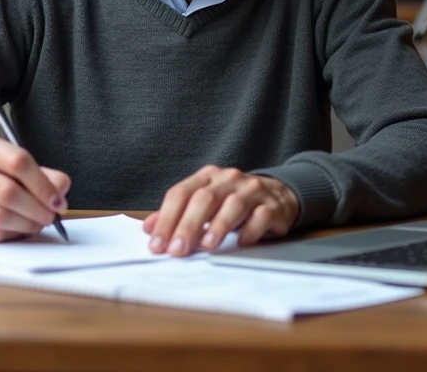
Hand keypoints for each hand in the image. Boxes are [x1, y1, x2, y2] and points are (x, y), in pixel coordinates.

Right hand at [0, 134, 70, 241]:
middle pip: (9, 193)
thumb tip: (60, 189)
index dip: (43, 186)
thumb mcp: (13, 163)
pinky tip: (16, 230)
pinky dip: (10, 236)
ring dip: (25, 226)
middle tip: (49, 217)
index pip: (18, 163)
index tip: (57, 202)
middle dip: (37, 210)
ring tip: (35, 224)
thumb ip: (42, 174)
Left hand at [142, 166, 299, 256]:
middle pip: (204, 199)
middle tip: (177, 250)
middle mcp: (228, 179)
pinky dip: (249, 231)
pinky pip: (261, 217)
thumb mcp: (204, 202)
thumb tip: (148, 228)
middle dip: (187, 226)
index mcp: (206, 176)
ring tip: (206, 246)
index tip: (156, 244)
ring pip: (233, 205)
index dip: (166, 219)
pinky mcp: (272, 206)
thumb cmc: (233, 201)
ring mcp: (252, 191)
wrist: (278, 194)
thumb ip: (177, 213)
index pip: (180, 194)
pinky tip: (240, 243)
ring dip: (218, 226)